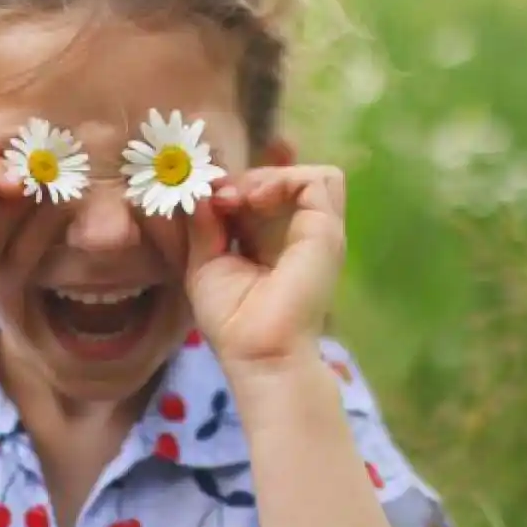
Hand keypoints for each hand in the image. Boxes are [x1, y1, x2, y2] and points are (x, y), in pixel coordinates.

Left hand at [184, 165, 345, 368]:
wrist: (257, 350)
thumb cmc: (231, 319)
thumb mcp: (205, 262)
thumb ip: (204, 225)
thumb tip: (199, 191)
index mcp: (271, 242)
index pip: (262, 194)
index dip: (233, 188)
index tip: (207, 201)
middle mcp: (298, 233)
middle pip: (282, 180)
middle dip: (246, 179)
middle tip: (221, 199)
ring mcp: (317, 230)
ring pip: (306, 176)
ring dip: (269, 177)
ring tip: (241, 199)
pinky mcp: (327, 230)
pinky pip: (319, 180)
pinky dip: (284, 180)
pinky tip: (255, 199)